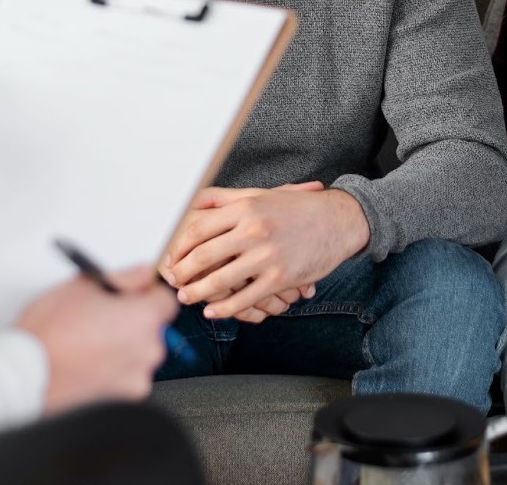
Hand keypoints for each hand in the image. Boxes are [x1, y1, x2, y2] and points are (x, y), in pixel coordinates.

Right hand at [16, 265, 176, 411]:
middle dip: (133, 320)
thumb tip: (143, 274)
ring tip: (88, 342)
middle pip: (152, 328)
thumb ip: (124, 277)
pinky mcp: (123, 399)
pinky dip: (113, 370)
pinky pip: (127, 376)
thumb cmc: (48, 333)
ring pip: (139, 353)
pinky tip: (88, 362)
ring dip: (123, 346)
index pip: (166, 300)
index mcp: (143, 319)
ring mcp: (136, 378)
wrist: (24, 375)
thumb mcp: (83, 286)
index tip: (132, 294)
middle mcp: (148, 351)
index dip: (148, 294)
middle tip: (102, 317)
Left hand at [162, 183, 368, 320]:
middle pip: (203, 255)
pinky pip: (244, 299)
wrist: (337, 221)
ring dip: (197, 293)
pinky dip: (224, 309)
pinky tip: (213, 311)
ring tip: (186, 297)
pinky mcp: (279, 279)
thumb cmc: (296, 208)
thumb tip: (194, 201)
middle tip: (171, 281)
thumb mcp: (260, 195)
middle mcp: (253, 230)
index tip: (169, 255)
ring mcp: (266, 256)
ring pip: (220, 281)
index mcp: (245, 208)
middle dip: (182, 272)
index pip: (198, 228)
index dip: (177, 245)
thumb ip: (226, 199)